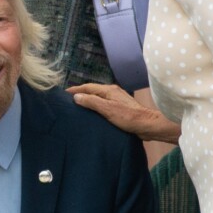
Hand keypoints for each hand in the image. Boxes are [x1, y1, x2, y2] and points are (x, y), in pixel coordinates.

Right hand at [66, 83, 180, 143]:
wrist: (148, 125)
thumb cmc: (128, 117)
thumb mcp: (107, 109)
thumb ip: (91, 102)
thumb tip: (76, 97)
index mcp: (108, 90)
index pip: (88, 87)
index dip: (76, 89)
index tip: (64, 93)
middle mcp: (112, 92)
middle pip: (93, 91)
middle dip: (81, 94)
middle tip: (68, 101)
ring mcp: (117, 100)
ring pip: (98, 97)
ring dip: (88, 100)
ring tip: (78, 107)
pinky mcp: (120, 108)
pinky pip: (103, 104)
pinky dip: (95, 106)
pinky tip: (93, 114)